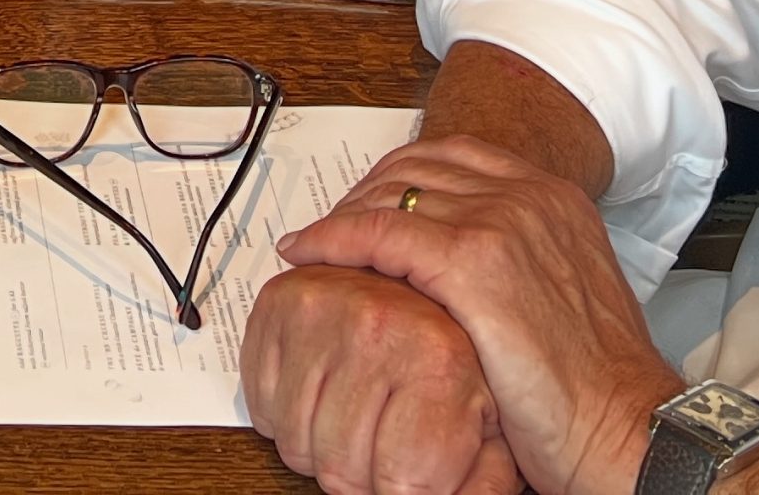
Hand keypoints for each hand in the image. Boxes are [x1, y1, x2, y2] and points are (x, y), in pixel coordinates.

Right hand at [241, 263, 517, 494]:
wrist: (437, 283)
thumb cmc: (464, 359)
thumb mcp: (495, 423)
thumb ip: (487, 476)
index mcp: (438, 356)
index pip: (403, 480)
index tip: (414, 483)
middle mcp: (378, 324)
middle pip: (340, 468)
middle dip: (361, 478)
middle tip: (385, 451)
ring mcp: (323, 306)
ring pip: (297, 441)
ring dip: (320, 450)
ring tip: (355, 422)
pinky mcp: (280, 303)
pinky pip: (263, 402)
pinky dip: (284, 417)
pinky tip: (321, 399)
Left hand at [278, 137, 682, 494]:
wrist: (627, 427)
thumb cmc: (595, 385)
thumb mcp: (561, 290)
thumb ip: (517, 254)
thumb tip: (454, 259)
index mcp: (552, 195)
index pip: (453, 156)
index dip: (398, 177)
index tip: (367, 204)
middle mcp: (528, 194)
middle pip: (416, 166)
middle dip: (365, 192)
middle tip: (332, 226)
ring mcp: (502, 222)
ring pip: (392, 195)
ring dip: (344, 216)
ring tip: (317, 244)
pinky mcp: (474, 263)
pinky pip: (380, 233)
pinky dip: (335, 239)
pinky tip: (309, 254)